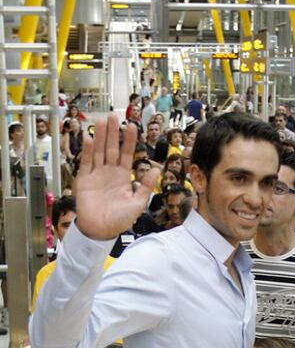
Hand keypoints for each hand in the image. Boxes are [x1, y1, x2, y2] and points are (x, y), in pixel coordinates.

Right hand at [74, 114, 159, 239]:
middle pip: (111, 148)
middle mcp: (109, 173)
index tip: (132, 126)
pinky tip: (90, 137)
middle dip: (113, 132)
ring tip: (102, 120)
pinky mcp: (84, 180)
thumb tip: (157, 169)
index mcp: (123, 177)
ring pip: (99, 151)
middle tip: (114, 115)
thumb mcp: (138, 202)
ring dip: (101, 136)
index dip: (129, 140)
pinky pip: (86, 162)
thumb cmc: (119, 220)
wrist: (101, 231)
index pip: (126, 154)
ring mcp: (96, 175)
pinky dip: (87, 150)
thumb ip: (146, 186)